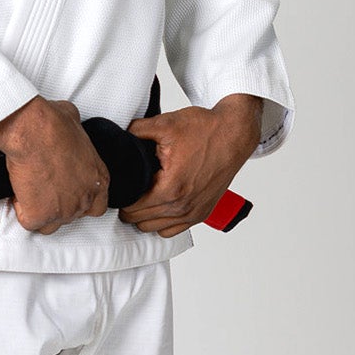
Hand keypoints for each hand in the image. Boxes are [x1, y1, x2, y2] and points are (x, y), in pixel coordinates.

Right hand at [0, 96, 109, 234]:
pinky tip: (18, 194)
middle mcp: (85, 198)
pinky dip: (21, 209)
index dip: (80, 200)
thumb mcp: (74, 121)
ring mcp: (64, 210)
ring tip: (31, 195)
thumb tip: (68, 122)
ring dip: (41, 213)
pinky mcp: (41, 216)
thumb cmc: (52, 125)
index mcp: (98, 178)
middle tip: (45, 191)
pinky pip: (29, 222)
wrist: (33, 132)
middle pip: (73, 215)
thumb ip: (75, 132)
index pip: (98, 204)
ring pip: (51, 224)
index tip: (67, 193)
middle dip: (58, 205)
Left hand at [117, 94, 260, 236]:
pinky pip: (173, 230)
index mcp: (170, 189)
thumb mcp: (166, 124)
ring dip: (146, 216)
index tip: (123, 184)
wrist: (235, 135)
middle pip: (140, 222)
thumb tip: (120, 136)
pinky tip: (160, 204)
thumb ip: (136, 131)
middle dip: (131, 206)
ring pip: (155, 229)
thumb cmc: (207, 131)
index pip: (131, 209)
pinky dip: (163, 222)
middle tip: (131, 187)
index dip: (122, 196)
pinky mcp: (202, 213)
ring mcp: (194, 213)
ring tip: (145, 195)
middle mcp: (183, 207)